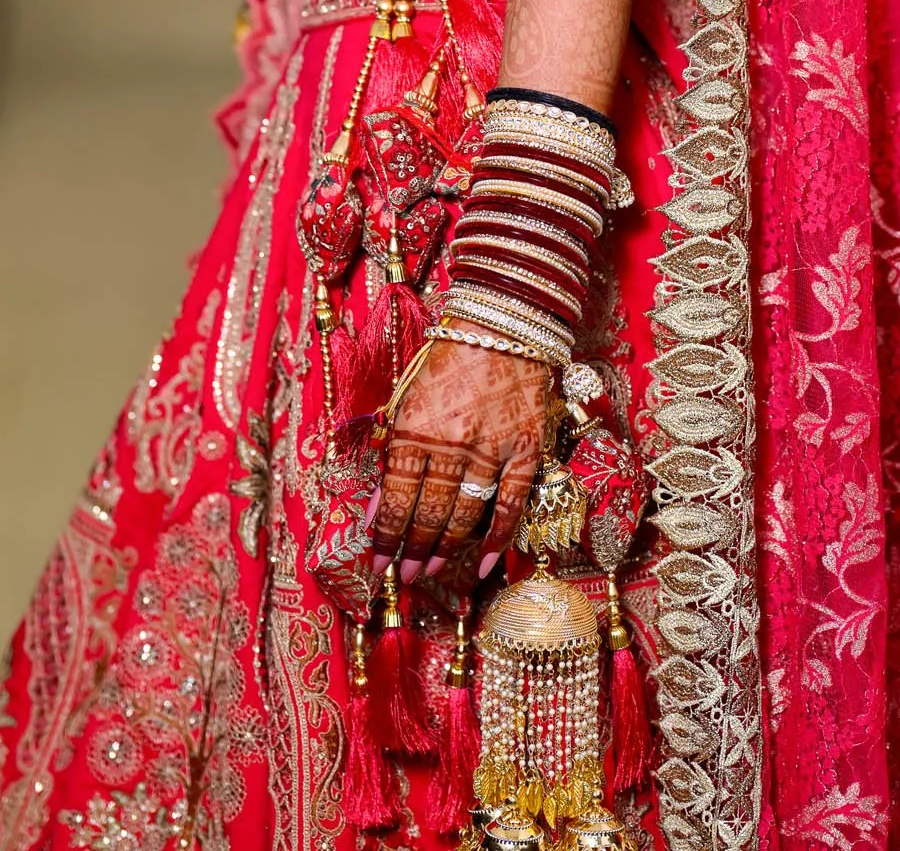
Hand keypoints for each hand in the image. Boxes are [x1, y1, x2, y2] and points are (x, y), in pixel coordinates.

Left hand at [370, 337, 550, 585]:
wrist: (502, 324)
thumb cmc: (447, 359)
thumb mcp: (407, 399)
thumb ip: (390, 452)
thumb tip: (374, 508)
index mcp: (415, 428)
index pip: (395, 499)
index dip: (385, 539)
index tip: (377, 565)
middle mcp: (451, 444)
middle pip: (428, 513)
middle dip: (412, 551)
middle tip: (405, 576)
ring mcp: (491, 448)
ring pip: (464, 514)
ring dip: (445, 548)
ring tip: (430, 569)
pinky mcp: (525, 448)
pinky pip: (511, 504)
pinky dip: (497, 539)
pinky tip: (482, 565)